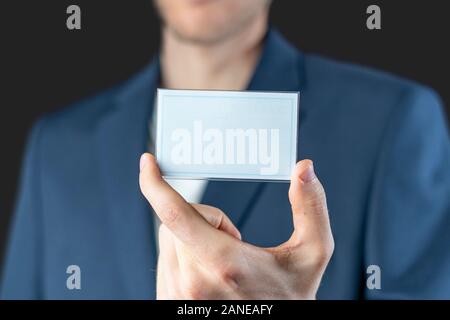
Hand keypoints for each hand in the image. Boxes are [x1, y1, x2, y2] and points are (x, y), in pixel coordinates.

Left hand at [139, 153, 333, 298]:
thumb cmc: (290, 300)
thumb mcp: (312, 254)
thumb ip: (311, 207)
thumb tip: (303, 167)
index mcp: (225, 264)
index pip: (176, 215)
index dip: (155, 184)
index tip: (148, 163)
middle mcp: (192, 283)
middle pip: (176, 221)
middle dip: (205, 219)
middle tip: (234, 241)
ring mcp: (177, 297)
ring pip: (168, 240)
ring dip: (193, 237)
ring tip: (224, 262)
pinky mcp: (169, 303)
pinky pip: (165, 260)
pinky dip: (184, 255)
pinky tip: (209, 272)